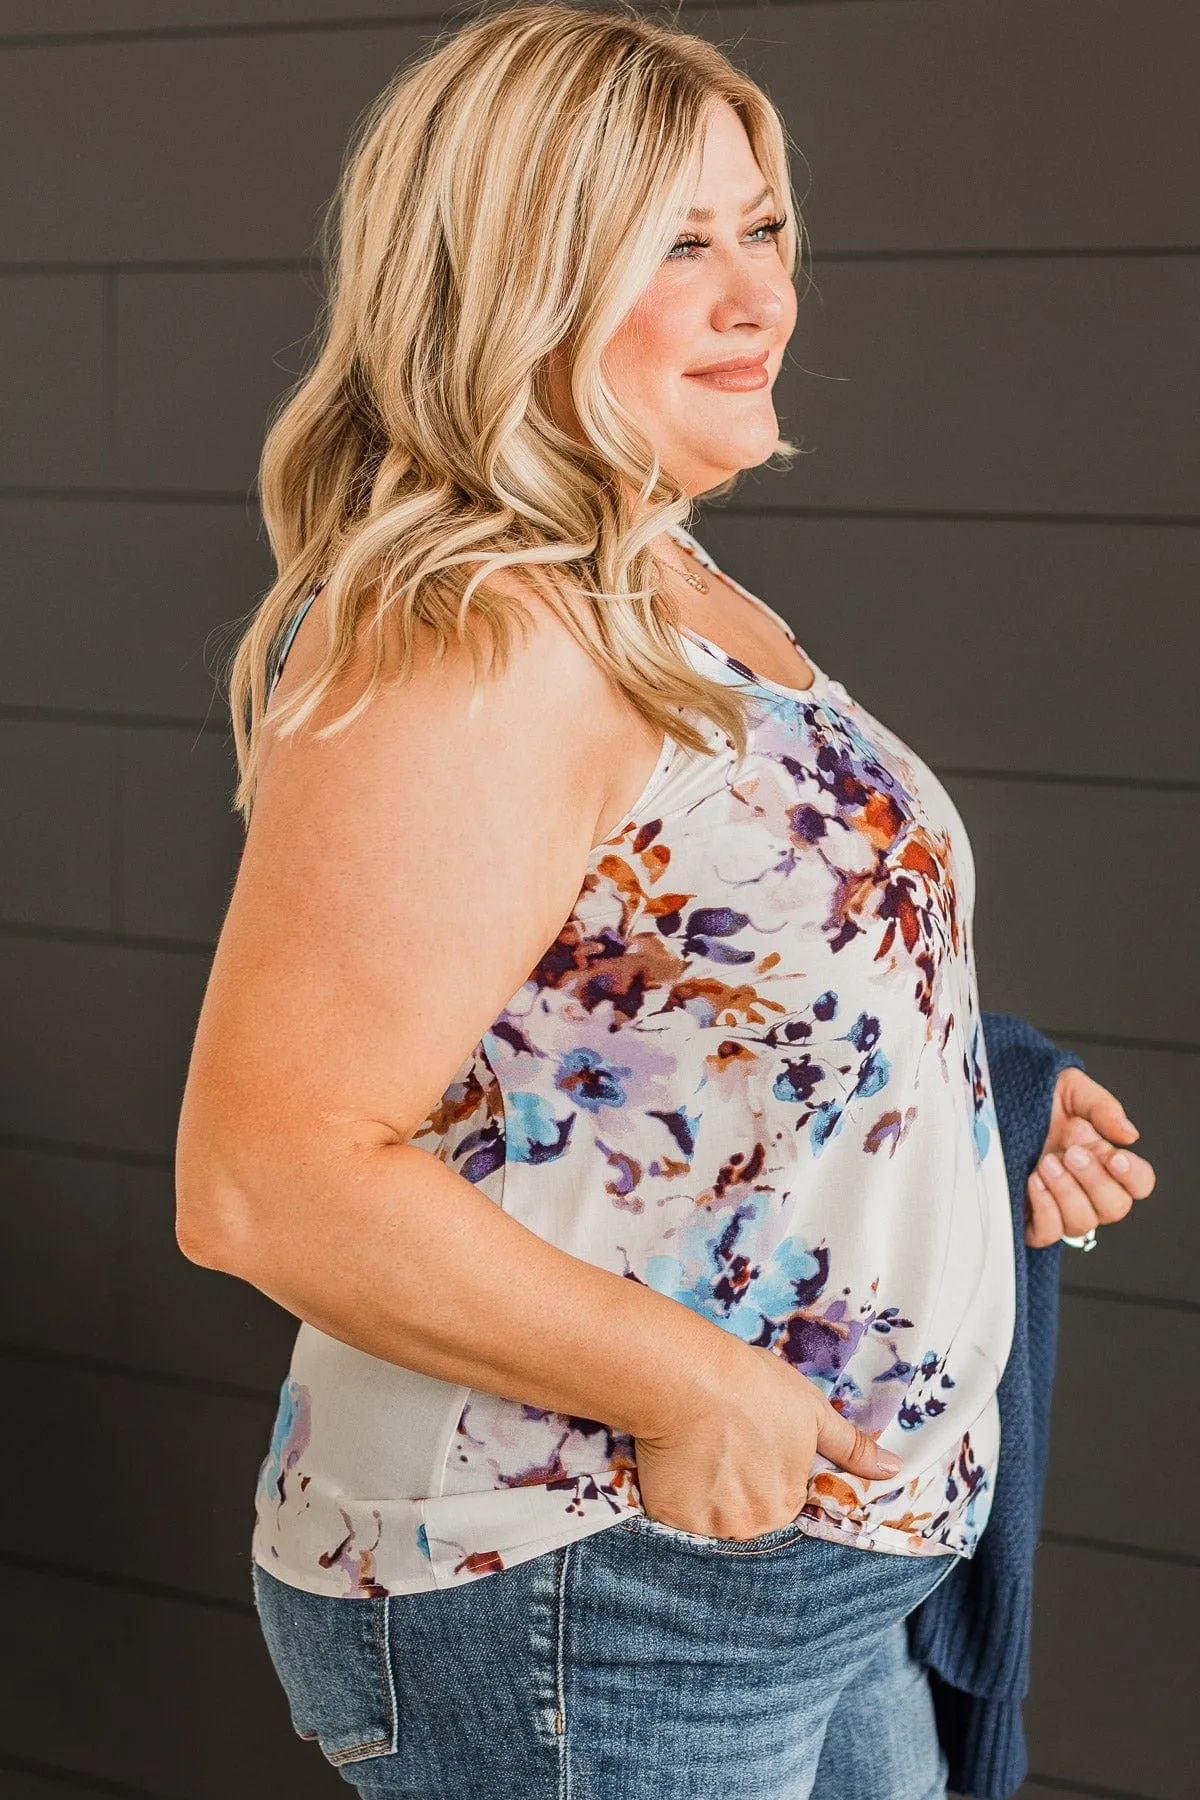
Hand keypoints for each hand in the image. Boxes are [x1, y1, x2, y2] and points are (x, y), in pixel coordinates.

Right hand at [634, 1342, 902, 1539]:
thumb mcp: (813, 1412)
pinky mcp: (666, 1515)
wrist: (686, 1377)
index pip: (782, 1497)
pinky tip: (673, 1453)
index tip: (751, 1440)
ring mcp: (705, 1525)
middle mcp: (749, 1525)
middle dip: (736, 1483)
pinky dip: (673, 1488)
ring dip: (703, 1488)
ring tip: (697, 1444)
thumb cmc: (754, 1388)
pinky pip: (672, 1510)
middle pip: (745, 1511)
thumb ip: (851, 1447)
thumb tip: (895, 1470)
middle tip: (724, 1440)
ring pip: (708, 1514)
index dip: (767, 1466)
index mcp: (786, 1503)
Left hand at [1025, 1066, 1156, 1247]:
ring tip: (1046, 1163)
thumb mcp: (1069, 1089)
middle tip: (1071, 1153)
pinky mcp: (1030, 1220)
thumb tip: (1129, 1135)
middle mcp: (1088, 1190)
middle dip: (1094, 1181)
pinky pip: (1046, 1234)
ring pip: (1081, 1223)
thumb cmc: (1034, 1098)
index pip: (1139, 1183)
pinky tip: (1033, 1182)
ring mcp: (1060, 1207)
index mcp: (1105, 1161)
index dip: (1133, 1176)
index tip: (1115, 1157)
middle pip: (1115, 1208)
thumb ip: (1102, 1108)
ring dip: (1066, 1193)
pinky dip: (1044, 1210)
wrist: (991, 1105)